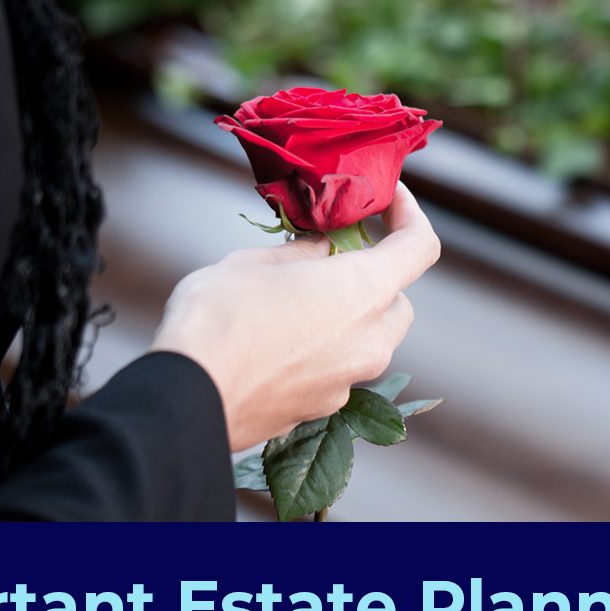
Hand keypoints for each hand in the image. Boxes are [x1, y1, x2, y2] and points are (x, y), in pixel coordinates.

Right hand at [152, 183, 440, 451]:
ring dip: (347, 317)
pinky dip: (323, 351)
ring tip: (295, 301)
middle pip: (397, 301)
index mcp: (363, 291)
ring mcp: (349, 382)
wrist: (189, 398)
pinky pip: (338, 371)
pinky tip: (278, 343)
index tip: (389, 200)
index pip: (420, 247)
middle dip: (374, 278)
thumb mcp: (256, 263)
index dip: (410, 216)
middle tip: (331, 259)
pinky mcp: (324, 410)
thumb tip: (322, 251)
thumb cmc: (219, 319)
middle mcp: (370, 341)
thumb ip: (302, 253)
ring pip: (370, 340)